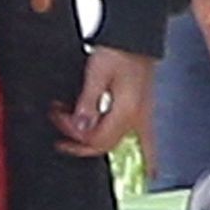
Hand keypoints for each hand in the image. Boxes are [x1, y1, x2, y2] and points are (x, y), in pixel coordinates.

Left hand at [50, 46, 155, 171]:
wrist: (137, 37)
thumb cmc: (120, 49)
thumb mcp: (97, 73)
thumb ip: (88, 102)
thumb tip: (80, 128)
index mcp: (126, 111)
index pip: (96, 139)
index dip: (74, 134)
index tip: (58, 118)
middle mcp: (137, 118)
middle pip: (105, 145)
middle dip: (79, 140)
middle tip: (59, 125)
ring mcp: (142, 117)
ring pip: (117, 143)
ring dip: (94, 141)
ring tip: (74, 132)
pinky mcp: (143, 112)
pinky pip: (145, 142)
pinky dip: (146, 157)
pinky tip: (151, 172)